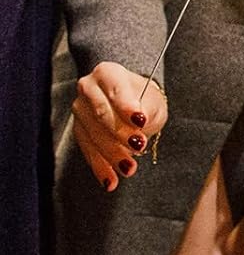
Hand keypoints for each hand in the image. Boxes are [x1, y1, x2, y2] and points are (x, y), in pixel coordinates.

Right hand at [72, 62, 167, 191]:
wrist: (132, 104)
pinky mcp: (78, 132)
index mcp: (107, 73)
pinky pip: (88, 151)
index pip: (115, 89)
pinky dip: (101, 167)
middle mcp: (88, 89)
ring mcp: (79, 111)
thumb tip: (138, 122)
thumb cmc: (144, 99)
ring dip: (111, 154)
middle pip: (101, 114)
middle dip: (120, 133)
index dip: (127, 106)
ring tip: (129, 168)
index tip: (141, 121)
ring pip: (93, 135)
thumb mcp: (153, 101)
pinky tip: (110, 181)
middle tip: (139, 146)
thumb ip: (147, 109)